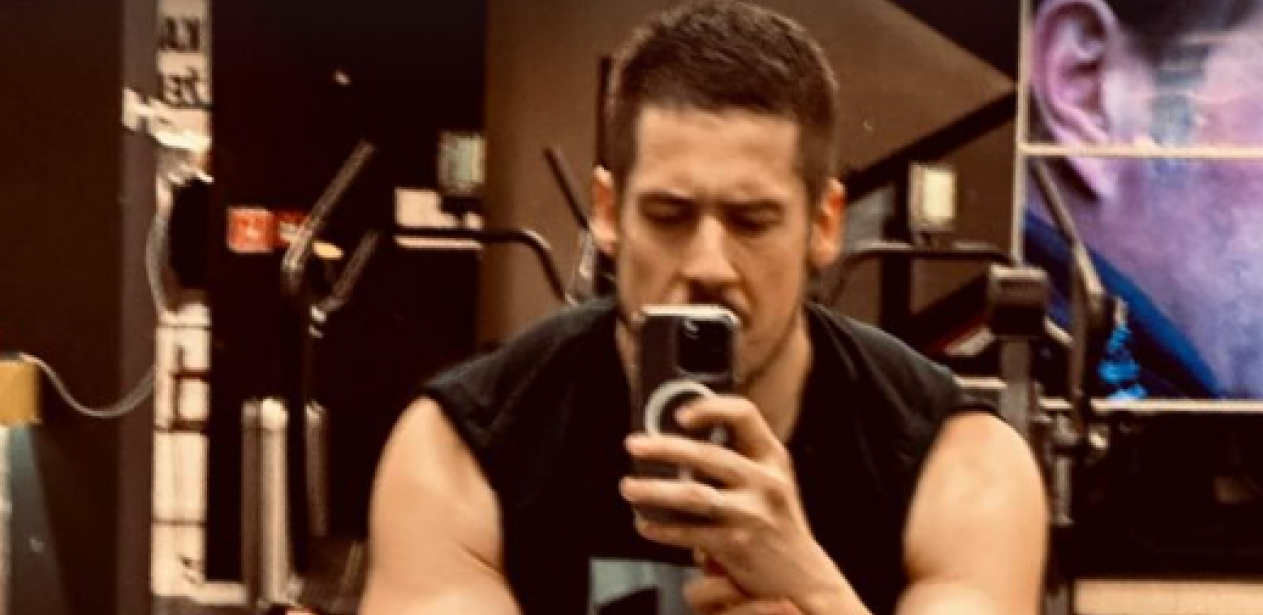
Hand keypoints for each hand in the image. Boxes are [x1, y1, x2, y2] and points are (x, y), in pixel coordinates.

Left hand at [620, 395, 854, 611]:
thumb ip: (737, 462)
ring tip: (630, 488)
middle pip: (707, 455)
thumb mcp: (769, 483)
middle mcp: (765, 482)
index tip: (681, 415)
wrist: (803, 577)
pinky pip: (690, 534)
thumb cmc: (776, 525)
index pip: (745, 415)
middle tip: (634, 446)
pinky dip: (663, 529)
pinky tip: (646, 525)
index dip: (711, 408)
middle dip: (664, 448)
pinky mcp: (737, 546)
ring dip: (655, 491)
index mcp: (773, 459)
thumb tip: (679, 448)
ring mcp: (752, 514)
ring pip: (693, 496)